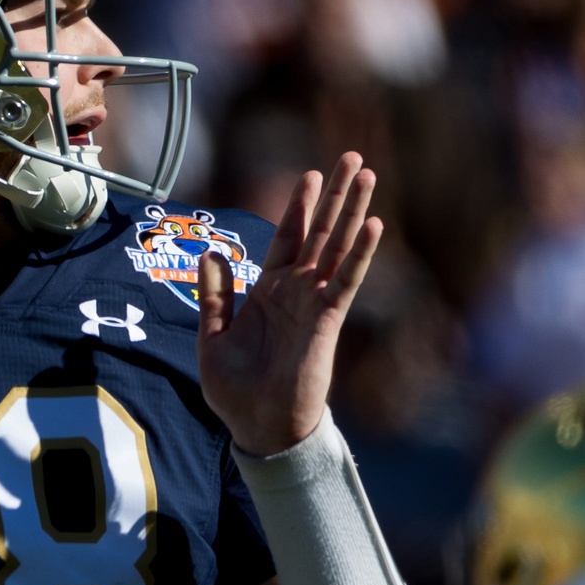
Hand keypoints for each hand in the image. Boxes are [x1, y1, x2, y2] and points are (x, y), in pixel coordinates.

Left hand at [198, 152, 381, 455]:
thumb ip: (214, 295)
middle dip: (335, 194)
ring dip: (353, 210)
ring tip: (368, 173)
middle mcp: (297, 291)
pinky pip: (346, 281)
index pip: (288, 238)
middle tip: (352, 157)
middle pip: (320, 232)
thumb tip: (211, 253)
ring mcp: (315, 303)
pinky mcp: (328, 320)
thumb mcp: (213, 336)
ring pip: (338, 246)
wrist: (258, 427)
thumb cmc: (237, 390)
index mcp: (269, 292)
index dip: (299, 207)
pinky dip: (360, 254)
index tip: (311, 175)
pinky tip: (374, 225)